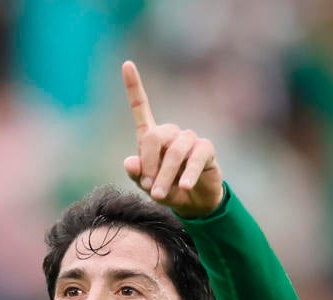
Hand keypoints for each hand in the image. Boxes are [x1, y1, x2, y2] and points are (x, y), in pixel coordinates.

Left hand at [120, 60, 223, 217]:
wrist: (194, 202)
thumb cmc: (167, 190)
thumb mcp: (148, 186)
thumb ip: (138, 175)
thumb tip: (130, 162)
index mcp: (152, 137)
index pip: (141, 107)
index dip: (134, 86)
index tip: (126, 64)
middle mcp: (171, 133)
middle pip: (154, 136)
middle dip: (149, 163)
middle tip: (147, 187)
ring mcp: (189, 140)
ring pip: (175, 152)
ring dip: (166, 175)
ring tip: (159, 195)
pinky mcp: (206, 150)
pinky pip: (195, 158)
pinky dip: (188, 174)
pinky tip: (183, 186)